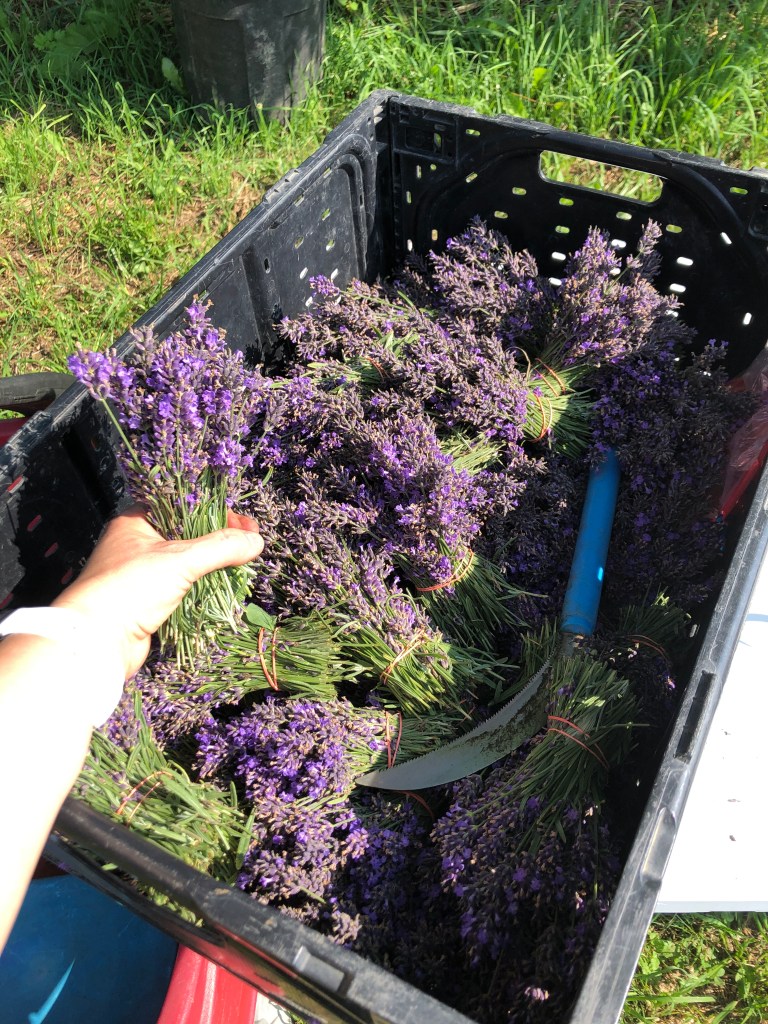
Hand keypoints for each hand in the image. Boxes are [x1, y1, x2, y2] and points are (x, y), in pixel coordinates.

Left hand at [52, 507, 263, 677]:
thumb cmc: (129, 588)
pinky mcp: (147, 600)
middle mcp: (136, 544)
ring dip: (212, 565)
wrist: (96, 642)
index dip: (215, 510)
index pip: (183, 505)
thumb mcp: (179, 560)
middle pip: (187, 533)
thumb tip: (256, 540)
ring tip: (240, 566)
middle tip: (247, 544)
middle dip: (218, 539)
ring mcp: (141, 573)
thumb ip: (220, 547)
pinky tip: (222, 588)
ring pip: (186, 562)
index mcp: (136, 522)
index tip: (243, 524)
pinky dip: (202, 587)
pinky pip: (182, 587)